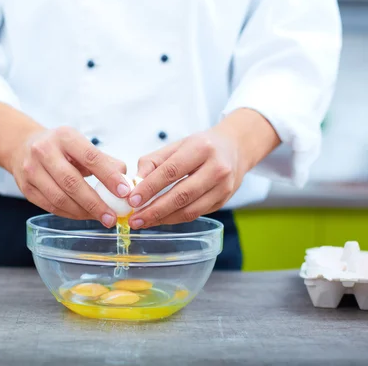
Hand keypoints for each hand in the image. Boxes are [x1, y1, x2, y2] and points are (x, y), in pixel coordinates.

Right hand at [10, 126, 129, 226]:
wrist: (23, 146)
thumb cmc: (60, 147)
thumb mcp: (81, 144)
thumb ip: (104, 160)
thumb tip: (126, 180)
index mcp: (65, 137)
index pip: (90, 157)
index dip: (109, 176)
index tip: (124, 192)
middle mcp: (44, 151)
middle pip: (72, 182)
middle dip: (95, 203)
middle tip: (112, 217)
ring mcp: (32, 170)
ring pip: (59, 198)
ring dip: (83, 212)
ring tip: (101, 218)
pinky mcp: (26, 188)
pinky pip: (51, 206)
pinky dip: (70, 214)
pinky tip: (84, 215)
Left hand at [126, 130, 241, 228]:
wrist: (235, 148)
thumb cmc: (201, 146)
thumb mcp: (177, 145)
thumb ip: (153, 162)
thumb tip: (134, 183)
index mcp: (201, 148)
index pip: (171, 171)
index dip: (150, 187)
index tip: (132, 199)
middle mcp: (216, 168)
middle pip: (181, 195)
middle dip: (155, 210)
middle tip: (135, 218)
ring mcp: (223, 187)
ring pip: (189, 210)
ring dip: (163, 219)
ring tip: (144, 222)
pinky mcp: (223, 201)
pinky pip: (195, 214)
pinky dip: (175, 219)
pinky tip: (160, 219)